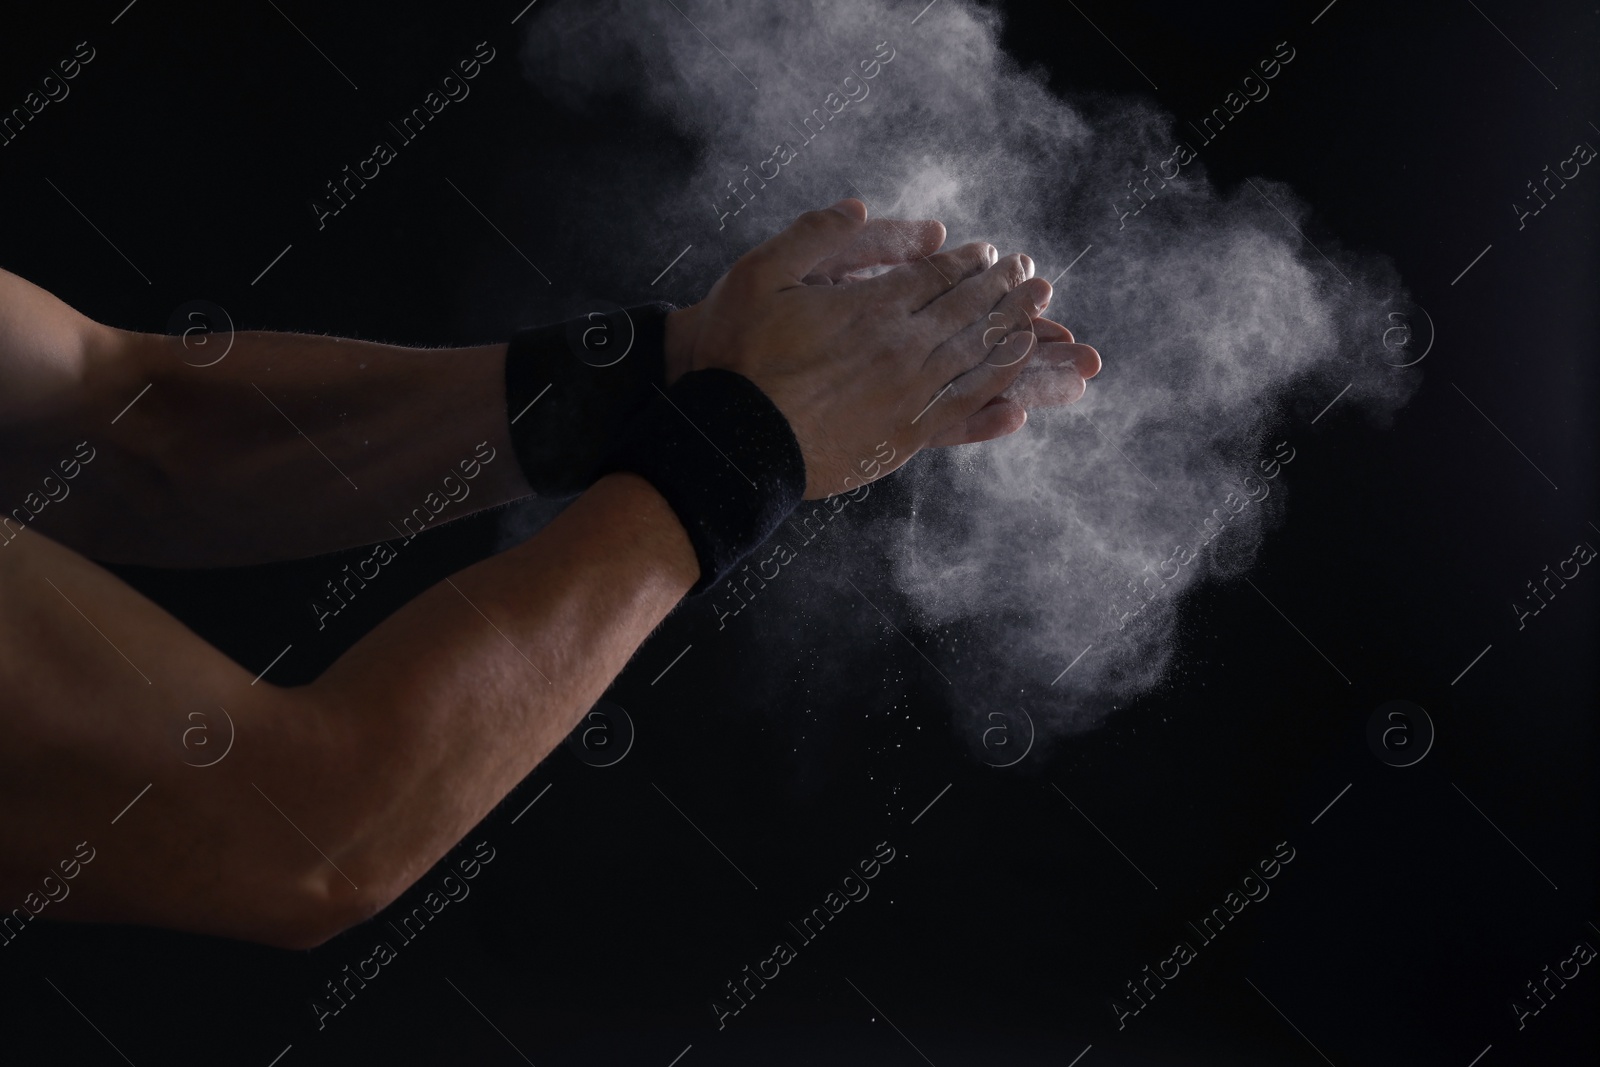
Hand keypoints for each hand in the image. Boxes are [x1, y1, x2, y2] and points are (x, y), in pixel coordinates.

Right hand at [665, 215, 1103, 445]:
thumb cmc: (739, 355)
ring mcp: (910, 396)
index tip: (993, 253)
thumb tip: (860, 207)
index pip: (940, 277)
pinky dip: (996, 393)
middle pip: (970, 312)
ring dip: (1013, 333)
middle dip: (1005, 290)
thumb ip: (815, 234)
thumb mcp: (761, 273)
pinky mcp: (904, 438)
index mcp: (875, 307)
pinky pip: (965, 411)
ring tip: (1040, 316)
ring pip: (978, 358)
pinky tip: (1017, 386)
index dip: (970, 263)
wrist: (734, 439)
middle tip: (1032, 276)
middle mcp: (904, 349)